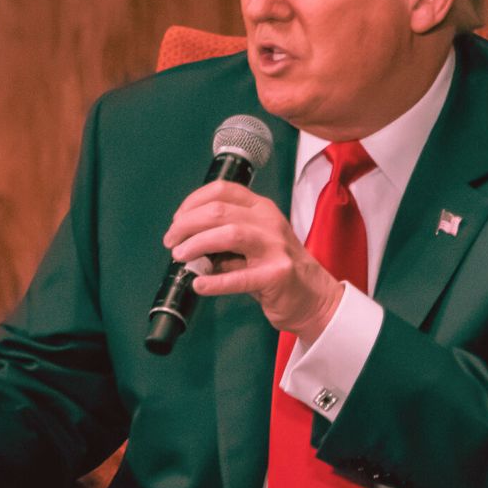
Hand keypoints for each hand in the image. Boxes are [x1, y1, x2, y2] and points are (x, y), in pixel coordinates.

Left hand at [163, 180, 343, 340]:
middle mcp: (269, 222)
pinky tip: (200, 284)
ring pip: (229, 233)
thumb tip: (188, 244)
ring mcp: (275, 247)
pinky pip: (240, 277)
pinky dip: (215, 281)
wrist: (315, 297)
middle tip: (172, 241)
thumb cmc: (280, 269)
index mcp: (261, 209)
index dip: (193, 202)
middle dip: (187, 224)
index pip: (223, 190)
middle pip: (219, 210)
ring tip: (181, 256)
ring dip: (197, 243)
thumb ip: (224, 240)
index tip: (178, 219)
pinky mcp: (277, 275)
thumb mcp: (254, 244)